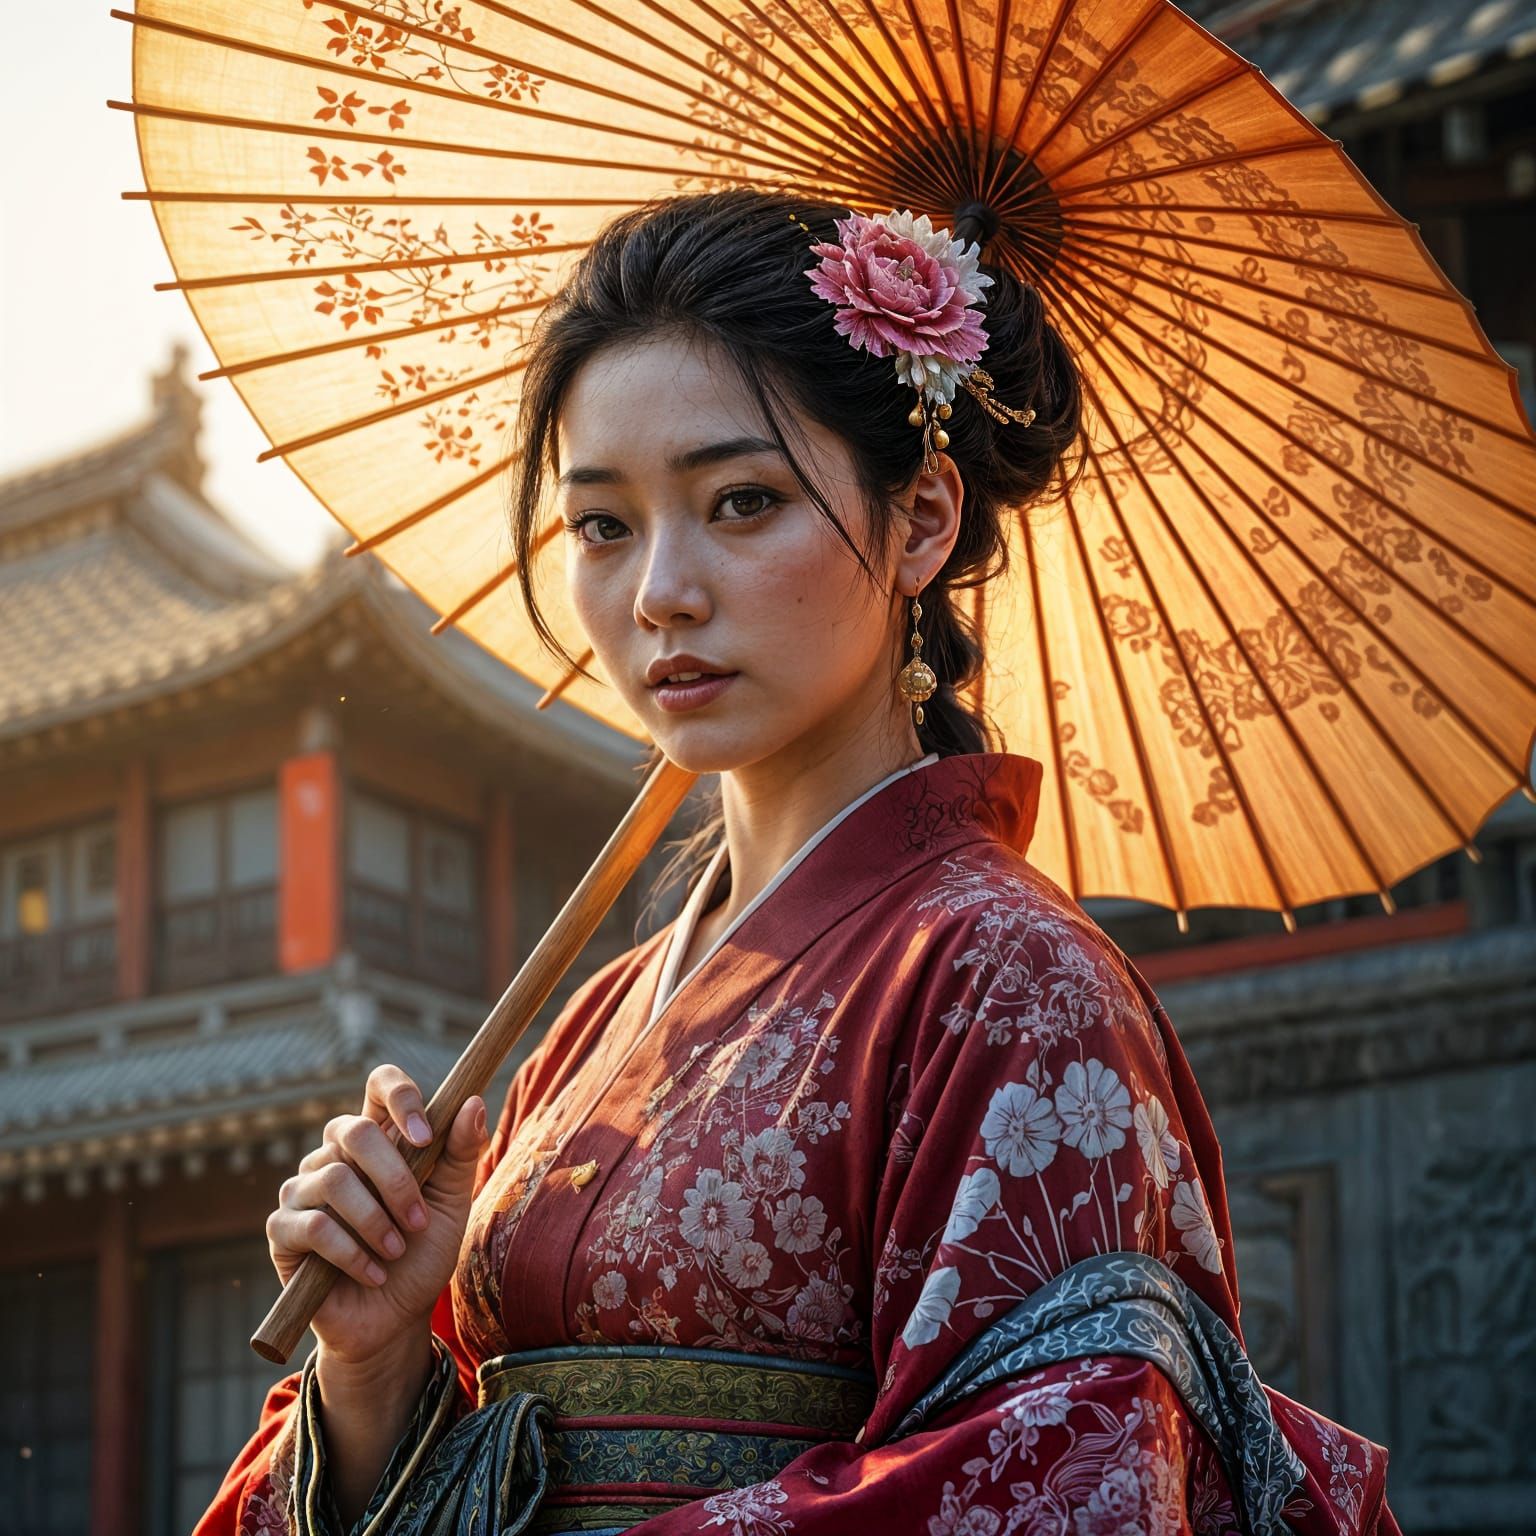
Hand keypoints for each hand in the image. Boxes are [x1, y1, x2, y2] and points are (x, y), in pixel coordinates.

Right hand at [266, 1064, 488, 1364]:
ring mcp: (303, 1190)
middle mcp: (335, 1155)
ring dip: (375, 1221)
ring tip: (396, 1251)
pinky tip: (373, 1273)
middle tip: (419, 1220)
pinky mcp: (283, 1231)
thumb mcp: (453, 1203)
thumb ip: (461, 1153)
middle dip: (395, 1178)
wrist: (395, 1319)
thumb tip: (472, 1101)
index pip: (380, 1085)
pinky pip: (313, 1226)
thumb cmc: (422, 1254)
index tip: (426, 1136)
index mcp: (380, 1139)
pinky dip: (351, 1252)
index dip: (401, 1096)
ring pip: (334, 1178)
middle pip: (354, 1130)